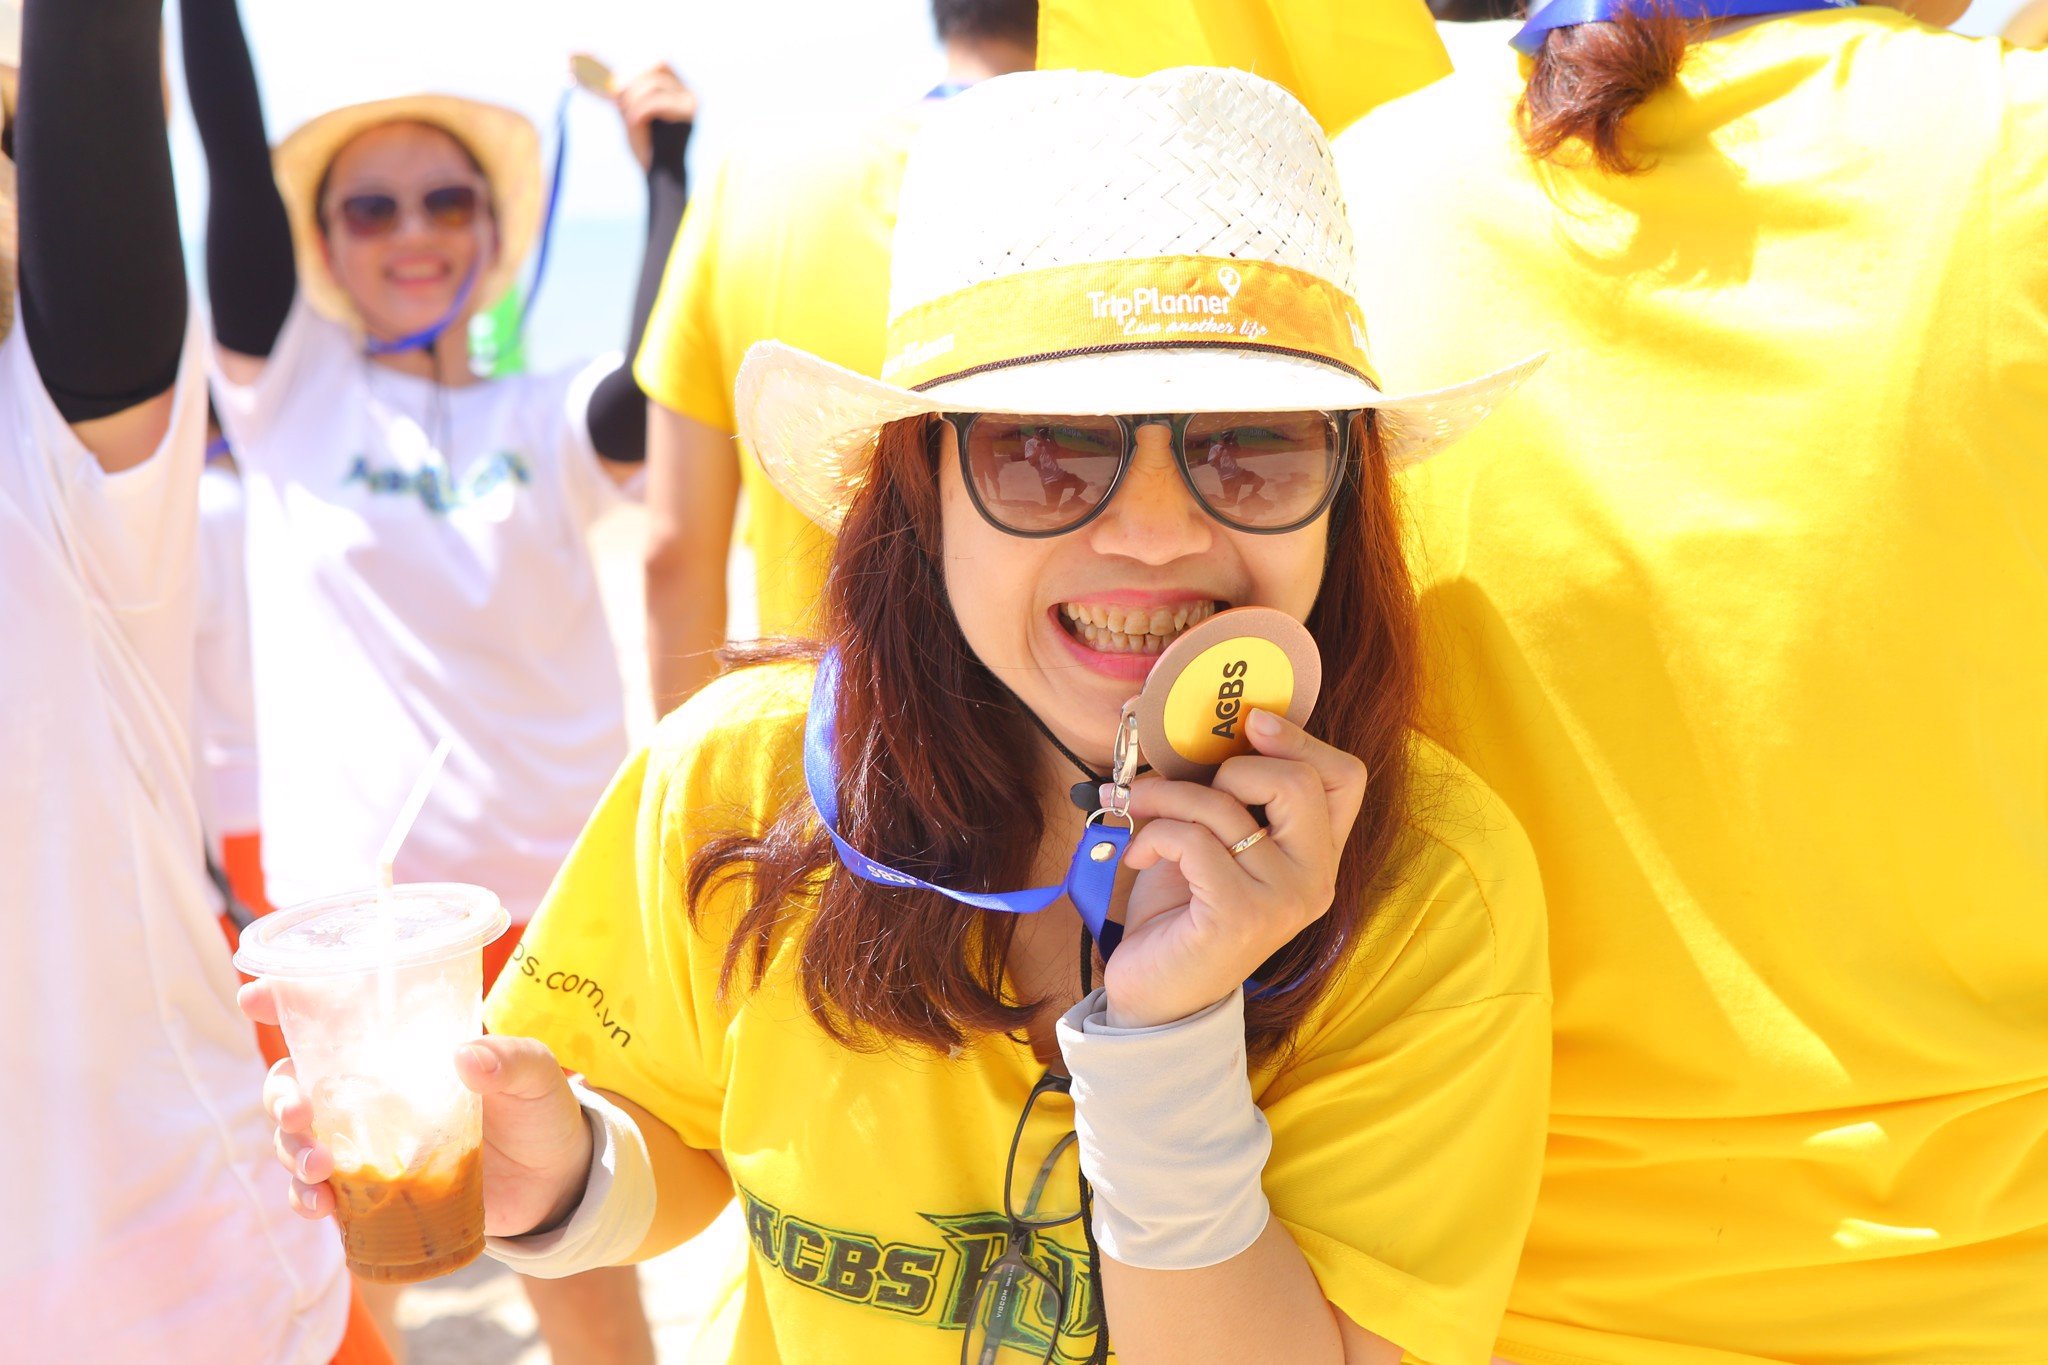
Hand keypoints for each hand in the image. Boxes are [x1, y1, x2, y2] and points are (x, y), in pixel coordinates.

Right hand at [240, 981, 593, 1238]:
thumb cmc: (539, 1111)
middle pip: (295, 1081)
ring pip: (297, 1139)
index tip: (256, 998)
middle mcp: (371, 1090)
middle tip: (298, 1114)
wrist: (554, 1183)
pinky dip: (308, 1199)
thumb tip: (466, 1057)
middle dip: (279, 1095)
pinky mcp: (371, 1189)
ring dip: (291, 1151)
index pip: (333, 1015)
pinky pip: (320, 1193)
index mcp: (401, 1046)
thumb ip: (510, 1060)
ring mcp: (366, 1141)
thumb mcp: (536, 1075)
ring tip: (318, 1169)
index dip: (285, 1000)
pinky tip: (321, 1207)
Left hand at [613, 63, 696, 171]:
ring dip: (634, 99)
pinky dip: (639, 111)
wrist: (660, 175)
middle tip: (617, 98)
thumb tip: (583, 62)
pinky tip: (634, 123)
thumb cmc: (645, 146)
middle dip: (633, 78)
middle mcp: (688, 91)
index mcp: (677, 88)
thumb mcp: (629, 109)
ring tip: (629, 119)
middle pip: (658, 63)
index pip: (656, 62)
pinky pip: (656, 101)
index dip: (632, 67)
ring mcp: (691, 101)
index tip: (613, 85)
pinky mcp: (688, 114)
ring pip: (654, 82)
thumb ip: (620, 88)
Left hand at [1100, 709, 1367, 1029]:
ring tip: (1136, 809)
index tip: (1252, 723)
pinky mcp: (1239, 916)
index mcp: (1316, 856)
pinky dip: (1154, 835)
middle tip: (1184, 787)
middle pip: (1296, 781)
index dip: (1302, 740)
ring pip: (1226, 806)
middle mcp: (1314, 879)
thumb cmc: (1183, 911)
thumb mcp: (1215, 843)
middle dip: (1228, 766)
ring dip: (1166, 796)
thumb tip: (1200, 729)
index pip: (1345, 779)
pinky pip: (1194, 840)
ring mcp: (1282, 901)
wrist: (1156, 995)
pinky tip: (1138, 856)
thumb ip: (1229, 797)